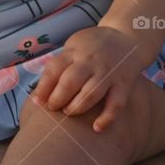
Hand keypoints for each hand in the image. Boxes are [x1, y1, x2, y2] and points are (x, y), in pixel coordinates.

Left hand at [30, 26, 144, 131]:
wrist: (127, 36)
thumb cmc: (92, 47)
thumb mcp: (73, 47)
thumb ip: (59, 67)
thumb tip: (37, 95)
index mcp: (74, 51)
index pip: (54, 69)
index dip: (43, 88)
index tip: (38, 102)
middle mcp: (90, 61)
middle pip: (70, 82)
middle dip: (58, 99)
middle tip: (53, 108)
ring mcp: (108, 72)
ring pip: (91, 94)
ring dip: (77, 107)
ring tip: (69, 112)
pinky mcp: (124, 83)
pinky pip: (116, 103)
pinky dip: (107, 117)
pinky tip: (97, 128)